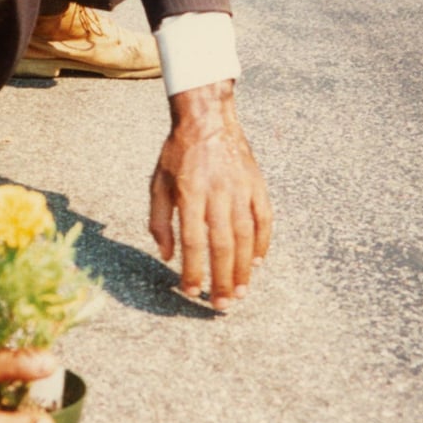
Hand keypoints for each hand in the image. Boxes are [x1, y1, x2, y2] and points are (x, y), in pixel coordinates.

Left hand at [149, 79, 272, 309]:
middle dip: (221, 279)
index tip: (191, 291)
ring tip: (240, 293)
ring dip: (243, 269)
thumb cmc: (177, 153)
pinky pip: (264, 219)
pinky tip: (258, 263)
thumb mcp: (157, 182)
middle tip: (221, 305)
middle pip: (222, 245)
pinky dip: (263, 243)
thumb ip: (158, 219)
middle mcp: (217, 192)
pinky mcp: (257, 184)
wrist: (207, 117)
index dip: (192, 269)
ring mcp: (241, 188)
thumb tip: (167, 255)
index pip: (191, 240)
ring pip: (246, 237)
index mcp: (189, 192)